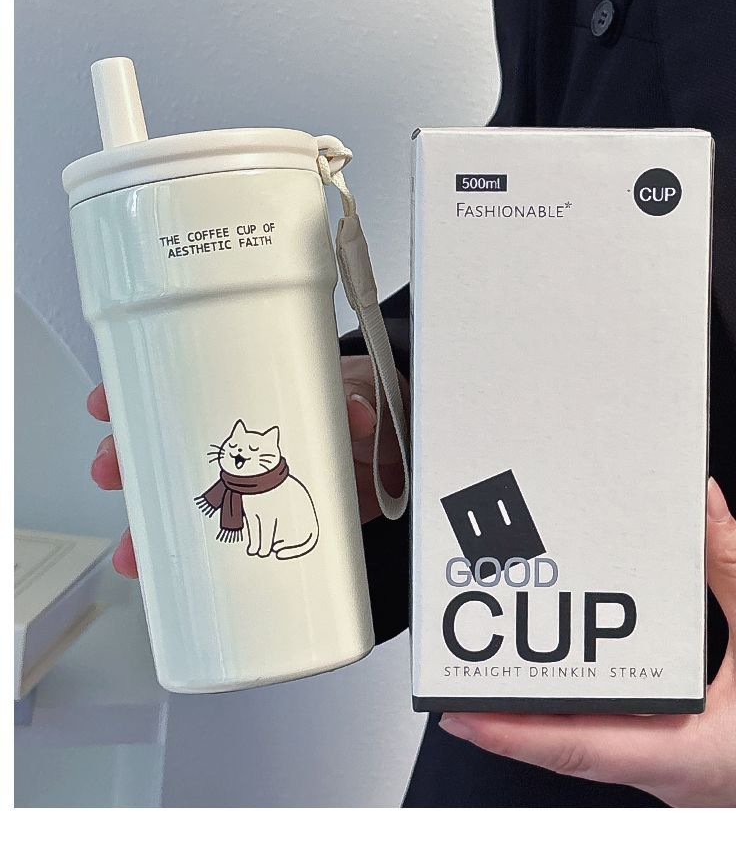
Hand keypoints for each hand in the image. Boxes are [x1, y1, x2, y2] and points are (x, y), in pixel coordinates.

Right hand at [87, 354, 407, 578]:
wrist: (392, 446)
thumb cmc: (360, 407)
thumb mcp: (358, 390)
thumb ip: (358, 399)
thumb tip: (356, 413)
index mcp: (246, 401)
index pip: (179, 393)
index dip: (135, 395)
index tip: (106, 402)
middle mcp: (234, 447)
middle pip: (162, 451)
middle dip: (125, 461)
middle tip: (110, 470)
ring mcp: (247, 488)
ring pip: (178, 505)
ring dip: (145, 528)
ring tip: (131, 552)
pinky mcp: (266, 524)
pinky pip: (219, 545)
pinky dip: (188, 566)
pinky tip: (167, 582)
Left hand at [439, 479, 735, 807]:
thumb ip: (735, 569)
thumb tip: (702, 508)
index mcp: (685, 753)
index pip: (578, 747)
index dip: (513, 733)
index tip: (461, 713)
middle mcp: (662, 767)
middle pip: (562, 746)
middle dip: (502, 717)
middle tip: (455, 680)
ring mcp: (659, 765)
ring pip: (576, 745)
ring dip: (529, 715)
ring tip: (487, 674)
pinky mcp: (664, 753)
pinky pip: (601, 735)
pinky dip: (566, 708)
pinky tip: (549, 679)